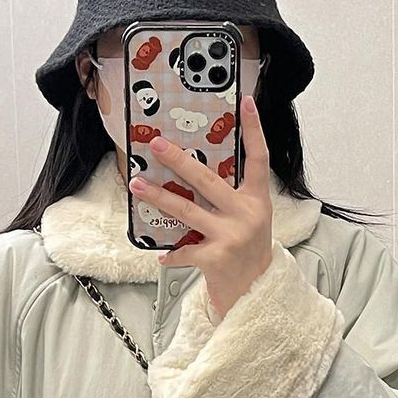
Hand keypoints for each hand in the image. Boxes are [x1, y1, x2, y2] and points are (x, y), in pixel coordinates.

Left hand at [127, 94, 273, 319]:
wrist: (257, 294)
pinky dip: (172, 253)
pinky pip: (184, 249)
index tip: (246, 102)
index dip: (254, 129)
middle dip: (178, 160)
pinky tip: (161, 254)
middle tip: (155, 144)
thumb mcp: (250, 219)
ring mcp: (231, 236)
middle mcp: (246, 214)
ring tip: (138, 184)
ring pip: (187, 210)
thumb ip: (232, 197)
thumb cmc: (249, 252)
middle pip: (207, 180)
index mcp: (258, 200)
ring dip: (158, 197)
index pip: (259, 158)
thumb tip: (194, 173)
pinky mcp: (215, 258)